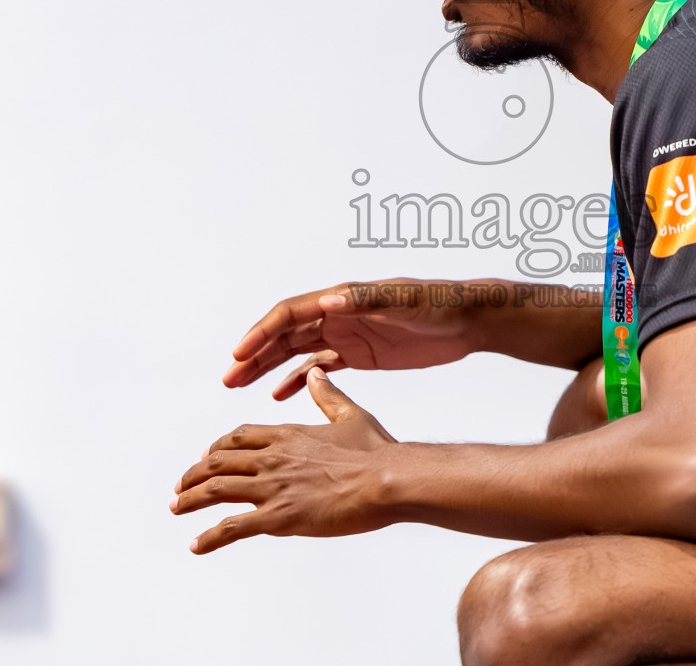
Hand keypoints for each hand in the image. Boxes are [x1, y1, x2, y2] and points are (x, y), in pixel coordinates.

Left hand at [172, 367, 397, 552]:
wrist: (387, 479)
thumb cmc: (376, 451)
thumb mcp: (350, 415)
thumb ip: (328, 396)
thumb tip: (317, 373)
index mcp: (288, 434)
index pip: (238, 438)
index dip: (217, 448)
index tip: (206, 457)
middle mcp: (273, 458)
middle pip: (217, 462)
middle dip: (193, 475)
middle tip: (181, 488)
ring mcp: (273, 487)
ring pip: (215, 490)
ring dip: (189, 500)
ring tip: (176, 509)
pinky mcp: (279, 516)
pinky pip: (232, 527)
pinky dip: (210, 538)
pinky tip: (197, 545)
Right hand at [224, 279, 478, 397]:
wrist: (466, 320)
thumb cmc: (437, 304)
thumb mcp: (403, 301)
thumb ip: (366, 300)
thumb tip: (328, 300)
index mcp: (342, 299)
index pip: (290, 313)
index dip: (262, 332)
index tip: (240, 354)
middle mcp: (338, 314)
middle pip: (285, 334)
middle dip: (255, 354)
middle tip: (229, 377)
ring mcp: (347, 335)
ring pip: (296, 351)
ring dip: (268, 367)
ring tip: (240, 386)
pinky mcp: (359, 354)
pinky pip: (319, 367)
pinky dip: (298, 380)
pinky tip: (280, 396)